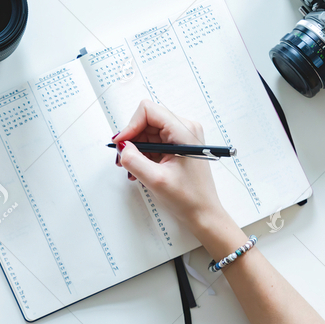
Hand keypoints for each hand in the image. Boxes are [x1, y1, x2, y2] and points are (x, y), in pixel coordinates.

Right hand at [113, 100, 226, 233]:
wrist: (203, 213)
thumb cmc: (188, 198)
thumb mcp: (155, 180)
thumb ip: (134, 160)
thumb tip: (121, 146)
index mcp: (184, 131)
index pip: (148, 111)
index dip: (130, 126)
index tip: (121, 144)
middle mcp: (184, 128)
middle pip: (146, 120)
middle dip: (131, 139)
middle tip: (123, 160)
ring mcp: (181, 137)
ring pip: (147, 132)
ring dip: (135, 149)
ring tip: (132, 169)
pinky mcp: (177, 145)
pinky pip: (153, 142)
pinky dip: (142, 154)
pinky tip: (141, 169)